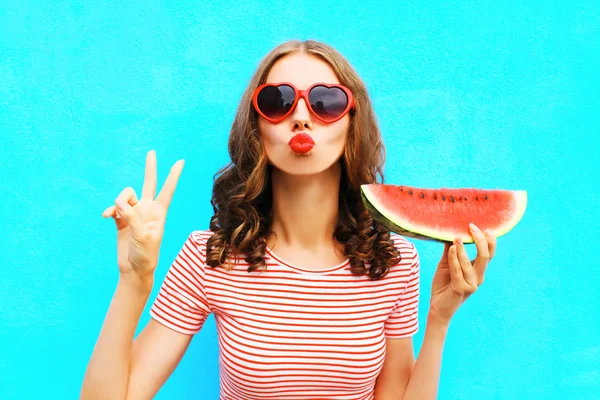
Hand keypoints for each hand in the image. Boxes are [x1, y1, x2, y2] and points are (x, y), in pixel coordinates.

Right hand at [101, 150, 183, 281]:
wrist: (134, 270)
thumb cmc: (146, 255)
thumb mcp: (142, 236)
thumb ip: (131, 217)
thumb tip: (118, 202)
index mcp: (159, 213)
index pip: (167, 190)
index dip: (173, 176)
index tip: (181, 161)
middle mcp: (147, 210)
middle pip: (149, 183)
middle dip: (150, 168)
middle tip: (152, 152)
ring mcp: (134, 214)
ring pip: (126, 195)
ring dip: (119, 200)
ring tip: (115, 212)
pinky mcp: (121, 220)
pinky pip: (114, 208)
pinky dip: (110, 210)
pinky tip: (106, 216)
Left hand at [428, 224, 496, 325]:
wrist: (437, 308)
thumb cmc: (443, 285)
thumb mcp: (446, 265)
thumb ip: (450, 252)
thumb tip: (451, 233)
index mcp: (478, 272)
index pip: (489, 255)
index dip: (490, 241)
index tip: (485, 228)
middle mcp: (478, 278)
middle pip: (485, 256)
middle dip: (480, 240)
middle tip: (471, 227)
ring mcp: (471, 285)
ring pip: (469, 263)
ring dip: (462, 248)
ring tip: (455, 236)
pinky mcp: (460, 289)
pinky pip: (457, 271)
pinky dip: (454, 258)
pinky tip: (451, 248)